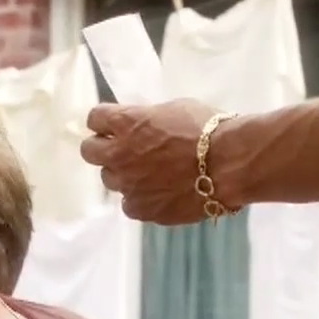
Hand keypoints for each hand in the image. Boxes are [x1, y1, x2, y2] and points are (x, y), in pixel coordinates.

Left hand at [80, 99, 227, 225]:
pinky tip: (159, 193)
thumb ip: (148, 119)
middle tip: (123, 150)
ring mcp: (128, 185)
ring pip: (110, 180)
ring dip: (123, 175)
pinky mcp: (142, 209)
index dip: (105, 121)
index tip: (114, 125)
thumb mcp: (174, 109)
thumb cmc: (208, 129)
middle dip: (103, 148)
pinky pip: (130, 204)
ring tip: (149, 174)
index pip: (94, 118)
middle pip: (89, 151)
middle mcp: (118, 154)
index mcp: (126, 123)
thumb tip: (142, 126)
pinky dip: (140, 198)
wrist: (229, 165)